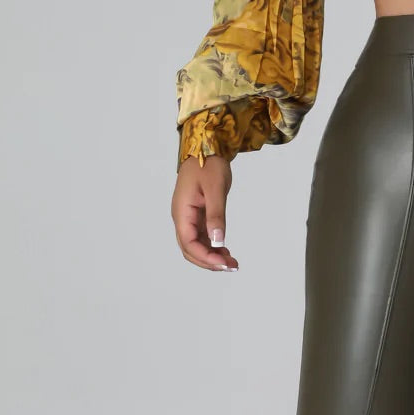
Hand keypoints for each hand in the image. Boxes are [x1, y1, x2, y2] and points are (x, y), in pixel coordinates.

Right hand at [172, 154, 239, 271]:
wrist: (207, 147)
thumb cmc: (209, 164)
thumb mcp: (215, 189)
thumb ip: (216, 215)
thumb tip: (217, 241)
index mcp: (182, 212)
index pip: (189, 243)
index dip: (205, 257)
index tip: (224, 264)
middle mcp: (182, 217)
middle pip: (190, 249)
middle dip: (208, 261)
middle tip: (231, 267)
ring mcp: (189, 217)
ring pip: (196, 244)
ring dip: (211, 256)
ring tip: (231, 262)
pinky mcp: (197, 214)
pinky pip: (201, 236)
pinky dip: (212, 246)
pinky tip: (224, 250)